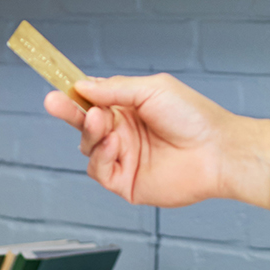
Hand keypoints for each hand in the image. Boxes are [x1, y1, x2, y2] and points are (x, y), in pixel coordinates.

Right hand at [43, 73, 269, 208]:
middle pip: (84, 123)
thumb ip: (115, 89)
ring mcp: (124, 157)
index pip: (93, 101)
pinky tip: (115, 144)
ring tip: (102, 122)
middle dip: (68, 112)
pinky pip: (98, 170)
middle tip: (53, 101)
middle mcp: (123, 133)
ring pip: (88, 146)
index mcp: (129, 108)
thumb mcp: (151, 90)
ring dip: (90, 133)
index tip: (57, 87)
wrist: (216, 151)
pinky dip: (101, 156)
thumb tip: (83, 86)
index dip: (74, 95)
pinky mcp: (125, 182)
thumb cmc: (193, 117)